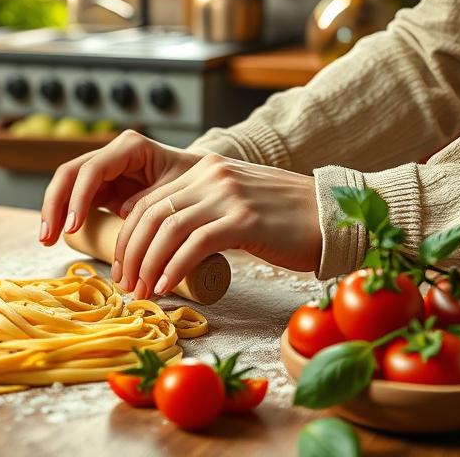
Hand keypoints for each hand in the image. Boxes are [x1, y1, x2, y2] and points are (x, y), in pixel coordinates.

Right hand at [39, 130, 208, 244]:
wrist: (201, 181)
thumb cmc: (194, 181)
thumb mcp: (179, 188)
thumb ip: (152, 198)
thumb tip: (123, 212)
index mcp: (130, 147)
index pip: (93, 169)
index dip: (79, 197)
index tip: (73, 226)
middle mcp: (111, 154)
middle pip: (70, 173)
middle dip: (55, 203)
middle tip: (48, 236)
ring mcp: (104, 170)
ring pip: (67, 185)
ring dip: (53, 211)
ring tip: (46, 239)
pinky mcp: (101, 187)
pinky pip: (75, 198)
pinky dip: (63, 215)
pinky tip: (55, 235)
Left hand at [112, 153, 321, 298]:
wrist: (336, 216)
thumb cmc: (288, 220)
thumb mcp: (237, 204)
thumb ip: (204, 209)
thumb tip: (167, 239)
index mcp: (206, 169)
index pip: (150, 200)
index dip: (128, 235)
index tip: (123, 266)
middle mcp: (212, 175)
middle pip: (151, 214)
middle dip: (131, 252)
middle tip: (126, 284)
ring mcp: (228, 196)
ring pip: (168, 229)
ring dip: (148, 264)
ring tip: (142, 291)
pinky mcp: (245, 220)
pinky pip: (196, 244)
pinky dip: (175, 267)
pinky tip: (167, 286)